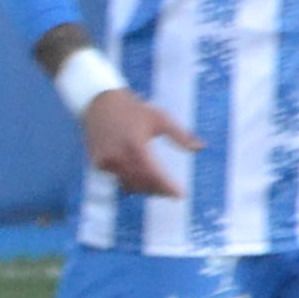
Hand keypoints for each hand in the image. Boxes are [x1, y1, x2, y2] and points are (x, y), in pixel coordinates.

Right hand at [81, 85, 197, 197]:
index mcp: (136, 147)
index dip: (168, 188)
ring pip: (129, 185)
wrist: (98, 103)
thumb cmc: (132, 110)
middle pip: (143, 184)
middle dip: (158, 190)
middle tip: (171, 193)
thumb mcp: (160, 118)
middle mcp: (119, 158)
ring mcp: (106, 163)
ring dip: (145, 189)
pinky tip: (139, 180)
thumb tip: (200, 147)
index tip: (181, 194)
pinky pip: (117, 180)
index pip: (154, 175)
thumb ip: (180, 135)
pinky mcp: (98, 164)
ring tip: (157, 188)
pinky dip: (130, 183)